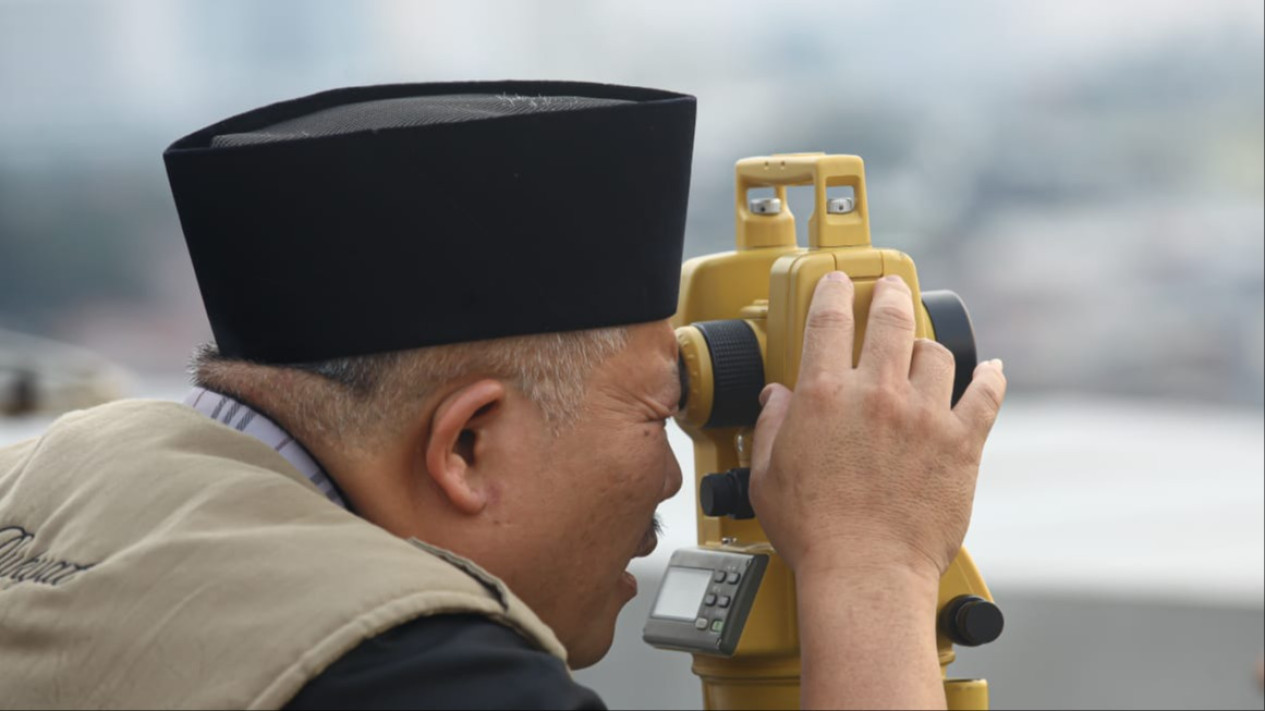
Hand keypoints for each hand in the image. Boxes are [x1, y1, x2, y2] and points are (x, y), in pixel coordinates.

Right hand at [749, 272, 1005, 581]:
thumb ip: (772, 428)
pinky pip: (985, 396)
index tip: (838, 283)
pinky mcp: (960, 444)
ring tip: (925, 351)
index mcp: (824, 397)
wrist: (865, 573)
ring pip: (937, 353)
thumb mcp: (768, 476)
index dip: (833, 290)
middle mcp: (877, 395)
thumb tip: (775, 399)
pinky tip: (991, 370)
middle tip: (892, 289)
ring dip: (928, 346)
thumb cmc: (815, 533)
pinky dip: (990, 378)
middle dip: (891, 294)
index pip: (829, 320)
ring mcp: (924, 416)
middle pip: (892, 319)